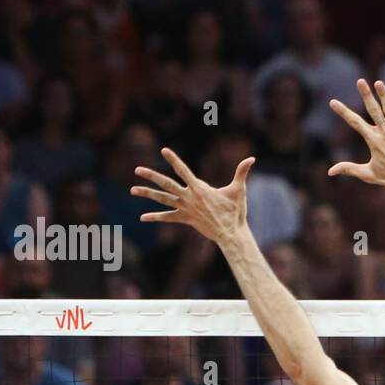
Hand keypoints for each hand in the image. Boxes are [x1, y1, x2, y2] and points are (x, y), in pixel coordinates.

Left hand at [131, 148, 254, 246]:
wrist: (230, 233)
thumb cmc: (235, 212)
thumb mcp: (238, 190)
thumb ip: (242, 172)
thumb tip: (252, 158)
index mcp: (199, 188)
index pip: (183, 170)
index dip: (173, 160)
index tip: (163, 150)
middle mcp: (189, 197)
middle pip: (166, 184)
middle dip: (151, 176)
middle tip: (137, 169)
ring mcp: (185, 208)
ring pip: (163, 200)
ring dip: (147, 194)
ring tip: (132, 190)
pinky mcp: (185, 219)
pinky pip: (168, 217)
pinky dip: (155, 217)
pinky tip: (142, 217)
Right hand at [328, 79, 384, 194]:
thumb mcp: (368, 174)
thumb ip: (349, 169)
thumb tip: (329, 172)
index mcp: (373, 140)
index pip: (355, 123)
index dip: (343, 112)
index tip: (332, 102)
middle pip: (373, 110)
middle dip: (366, 95)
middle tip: (360, 81)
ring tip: (379, 83)